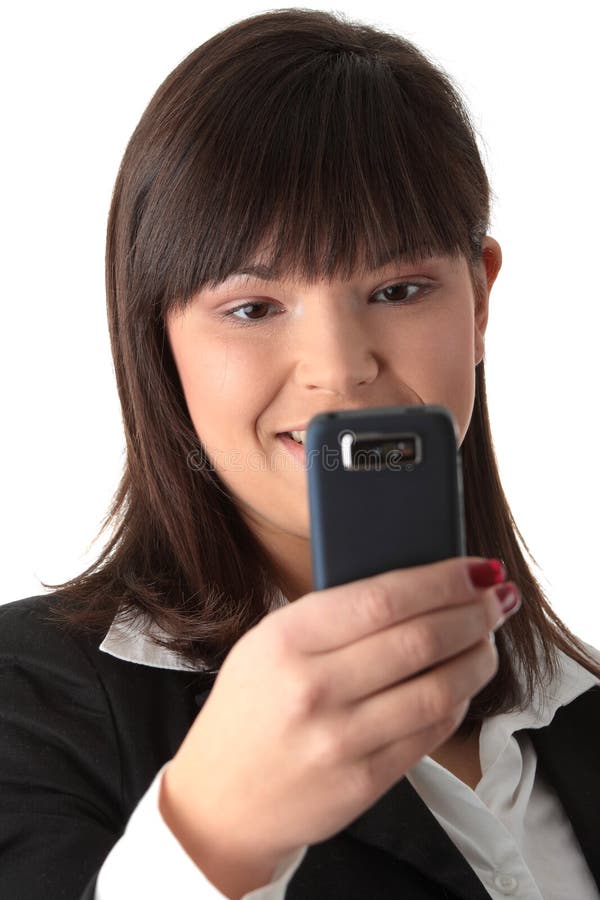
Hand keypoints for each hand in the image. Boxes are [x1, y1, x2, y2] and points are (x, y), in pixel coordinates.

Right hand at [160, 556, 518, 894]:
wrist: (222, 801)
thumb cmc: (249, 709)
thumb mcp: (266, 644)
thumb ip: (332, 616)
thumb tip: (417, 586)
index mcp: (286, 641)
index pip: (383, 597)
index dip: (442, 580)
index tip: (475, 568)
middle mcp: (313, 689)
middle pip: (421, 638)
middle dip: (473, 613)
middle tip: (496, 599)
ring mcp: (341, 740)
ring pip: (438, 687)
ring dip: (478, 658)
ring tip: (488, 640)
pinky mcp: (365, 781)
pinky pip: (431, 731)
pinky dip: (458, 701)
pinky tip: (462, 683)